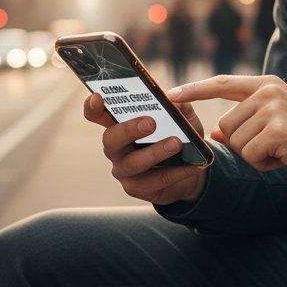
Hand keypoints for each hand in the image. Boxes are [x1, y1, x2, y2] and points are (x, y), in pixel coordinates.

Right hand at [82, 93, 208, 205]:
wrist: (190, 169)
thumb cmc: (179, 136)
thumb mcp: (182, 118)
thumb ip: (178, 106)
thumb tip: (173, 99)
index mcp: (119, 124)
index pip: (97, 115)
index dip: (93, 107)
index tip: (98, 98)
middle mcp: (116, 148)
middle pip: (111, 139)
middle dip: (129, 130)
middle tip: (151, 123)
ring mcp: (124, 170)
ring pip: (133, 163)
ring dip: (155, 152)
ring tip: (176, 143)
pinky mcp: (138, 188)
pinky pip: (156, 180)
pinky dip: (177, 172)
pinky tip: (194, 165)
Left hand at [168, 75, 286, 183]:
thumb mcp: (276, 123)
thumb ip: (247, 121)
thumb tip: (217, 133)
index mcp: (267, 85)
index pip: (222, 84)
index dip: (194, 90)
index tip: (171, 94)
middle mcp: (268, 92)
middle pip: (226, 125)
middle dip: (243, 144)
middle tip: (275, 146)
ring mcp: (273, 109)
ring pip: (236, 142)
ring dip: (256, 156)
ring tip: (283, 150)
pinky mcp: (278, 130)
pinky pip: (251, 156)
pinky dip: (266, 164)